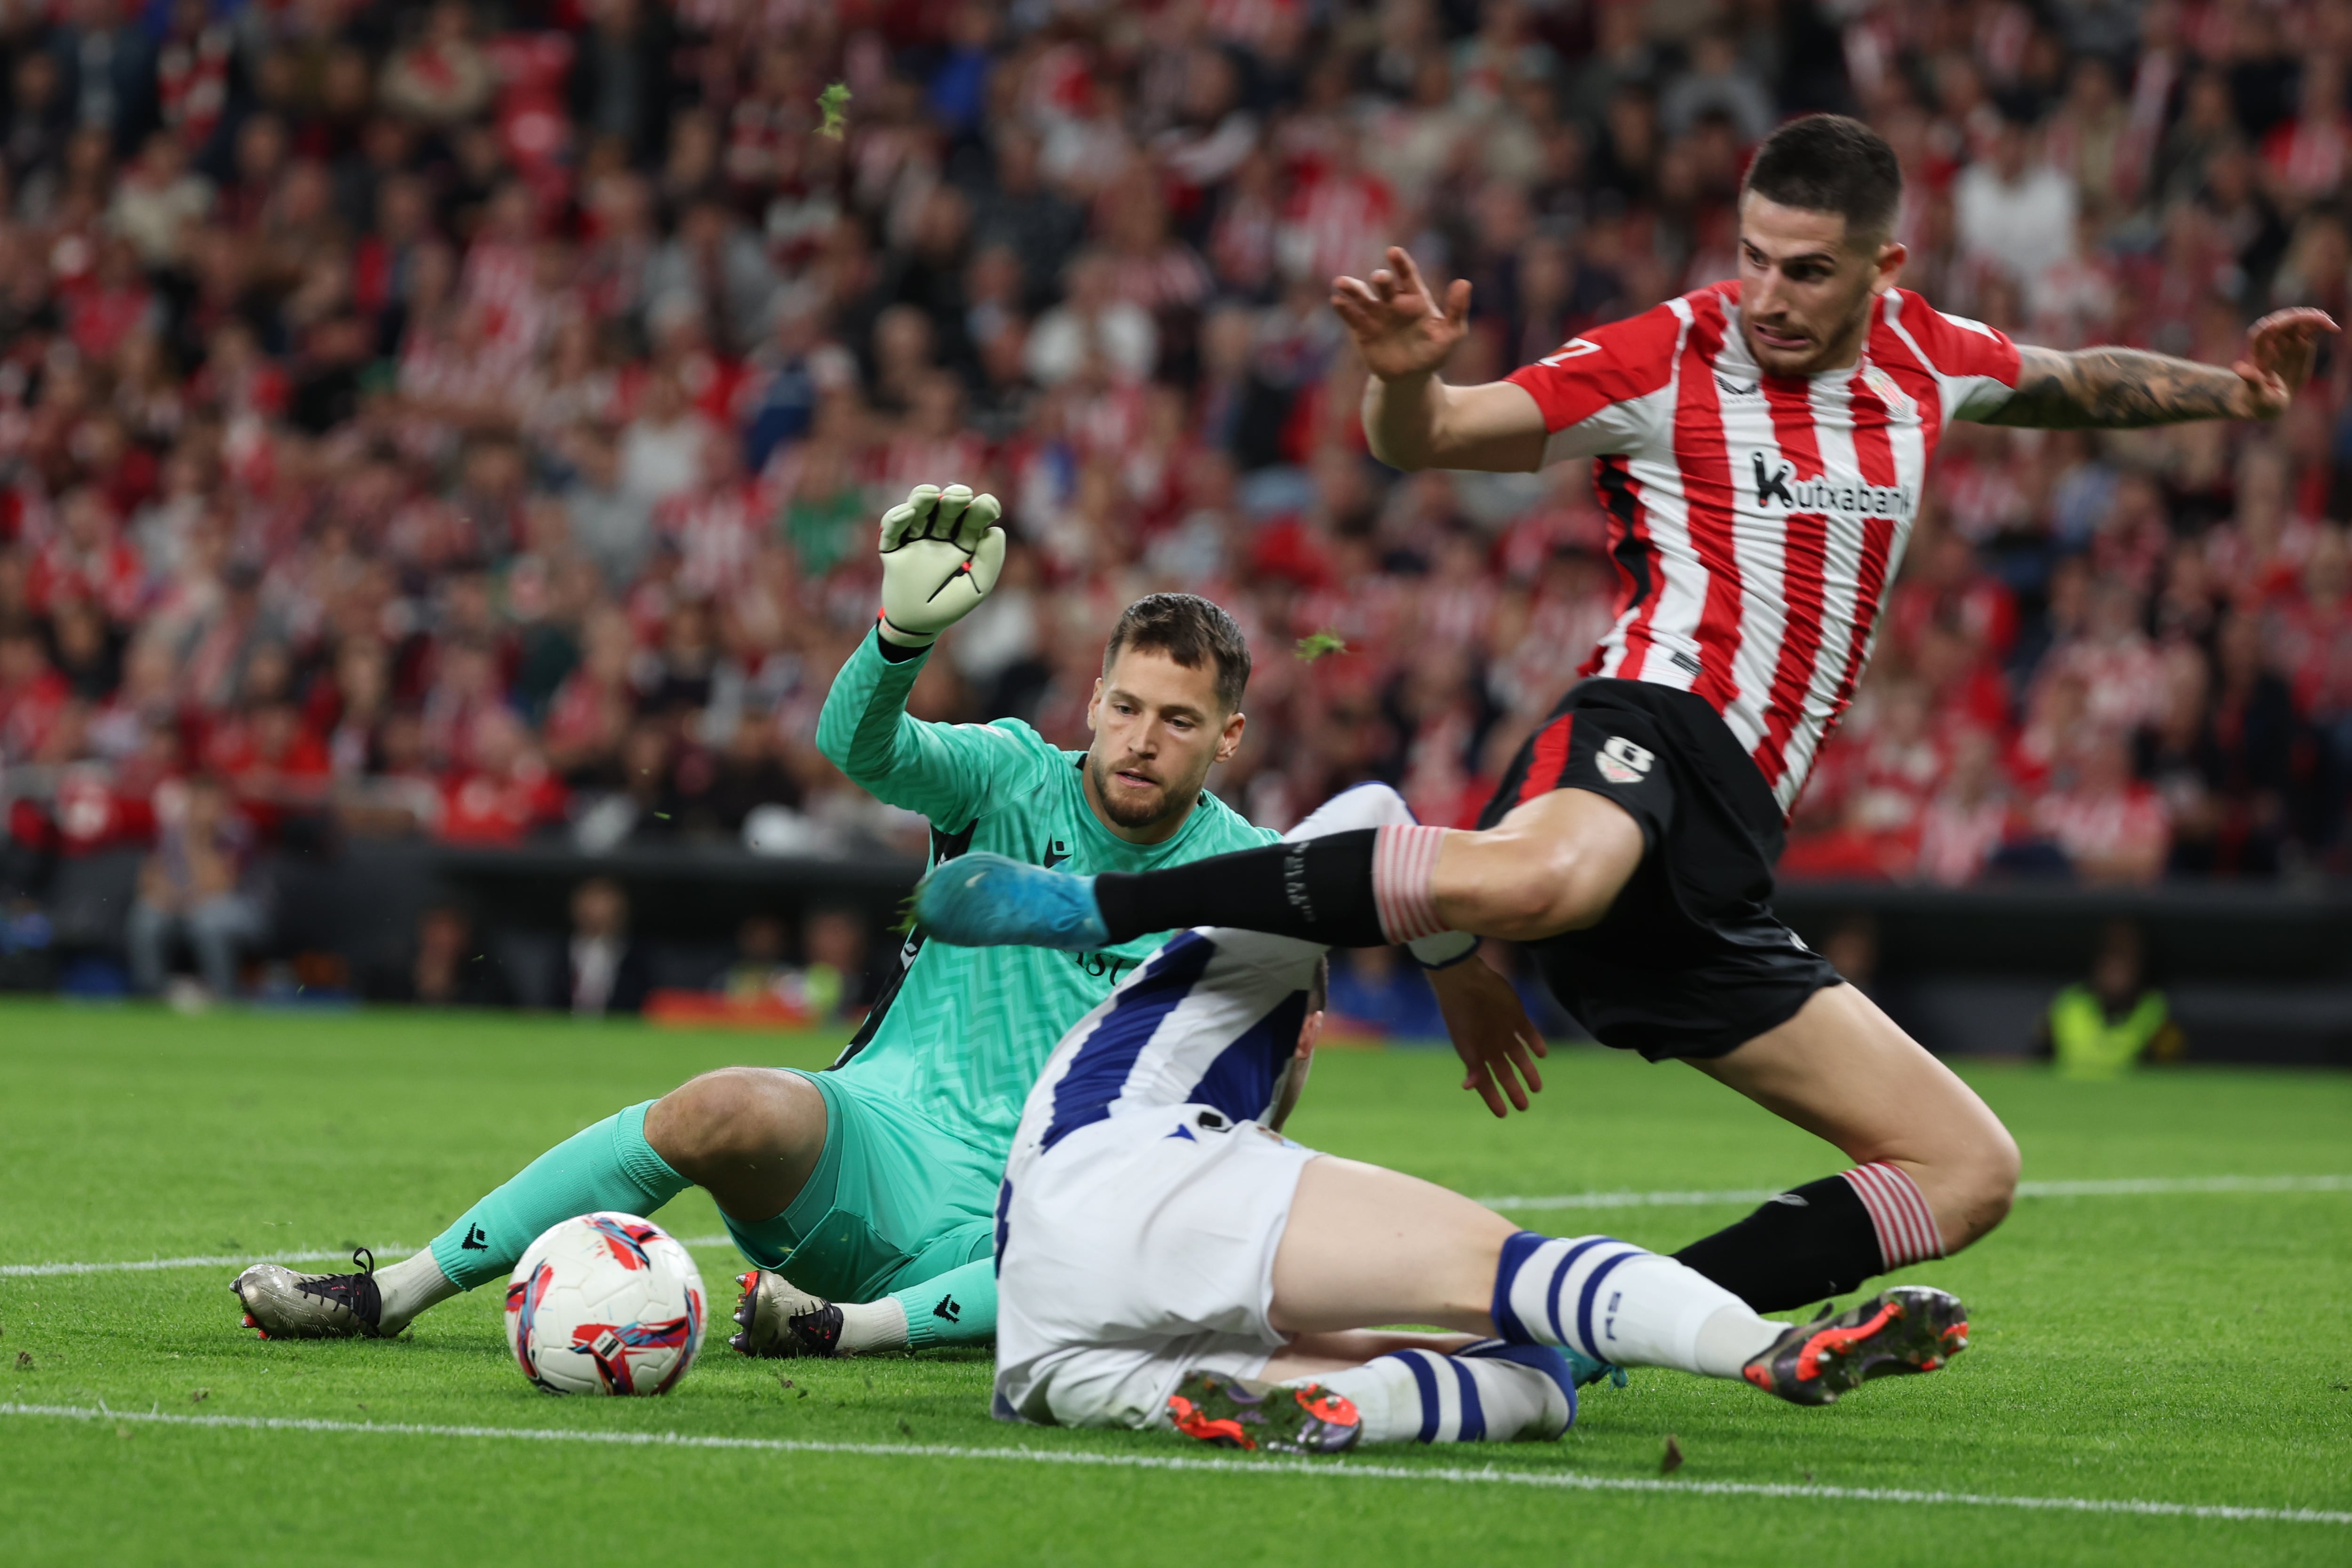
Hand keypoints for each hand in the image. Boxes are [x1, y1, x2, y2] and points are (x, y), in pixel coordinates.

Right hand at [876, 483, 1004, 645]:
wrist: (915, 626)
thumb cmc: (949, 607)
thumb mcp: (976, 588)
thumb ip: (989, 562)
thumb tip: (995, 530)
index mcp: (962, 543)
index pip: (972, 519)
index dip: (981, 508)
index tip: (989, 504)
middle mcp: (938, 536)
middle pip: (946, 509)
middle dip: (954, 499)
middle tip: (961, 495)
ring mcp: (914, 540)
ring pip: (918, 510)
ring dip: (924, 497)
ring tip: (933, 493)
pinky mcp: (891, 548)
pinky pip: (892, 529)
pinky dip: (897, 518)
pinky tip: (908, 513)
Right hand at [1331, 246, 1472, 381]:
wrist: (1412, 377)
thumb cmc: (1434, 352)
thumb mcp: (1452, 333)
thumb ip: (1457, 310)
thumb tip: (1464, 282)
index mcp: (1414, 298)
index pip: (1407, 275)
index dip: (1400, 263)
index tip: (1393, 252)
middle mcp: (1392, 301)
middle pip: (1384, 285)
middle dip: (1381, 279)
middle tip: (1379, 278)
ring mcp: (1375, 314)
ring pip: (1362, 296)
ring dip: (1352, 288)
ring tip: (1341, 283)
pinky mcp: (1361, 330)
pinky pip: (1351, 316)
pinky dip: (1343, 308)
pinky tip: (1337, 301)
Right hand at [1427, 950, 1547, 1117]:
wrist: (1467, 979)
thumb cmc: (1461, 1012)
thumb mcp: (1465, 1042)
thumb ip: (1471, 1064)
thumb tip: (1468, 1087)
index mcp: (1475, 1053)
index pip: (1486, 1082)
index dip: (1493, 1098)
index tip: (1504, 1114)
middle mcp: (1490, 1044)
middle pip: (1504, 1072)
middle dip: (1514, 1089)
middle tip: (1524, 1107)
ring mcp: (1504, 1030)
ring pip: (1519, 1056)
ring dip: (1528, 1071)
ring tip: (1537, 1088)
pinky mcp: (1516, 1016)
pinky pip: (1528, 1033)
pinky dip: (1535, 1043)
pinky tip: (1542, 1054)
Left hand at [2233, 307, 2338, 417]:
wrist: (2267, 400)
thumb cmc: (2258, 400)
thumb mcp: (2255, 394)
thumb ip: (2251, 381)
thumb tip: (2239, 367)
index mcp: (2256, 355)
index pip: (2259, 335)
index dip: (2265, 329)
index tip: (2274, 324)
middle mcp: (2270, 343)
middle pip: (2281, 322)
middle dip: (2296, 319)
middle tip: (2316, 320)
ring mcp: (2286, 341)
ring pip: (2296, 322)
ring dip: (2312, 318)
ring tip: (2328, 323)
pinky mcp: (2299, 343)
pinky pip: (2309, 329)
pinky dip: (2320, 325)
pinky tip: (2333, 328)